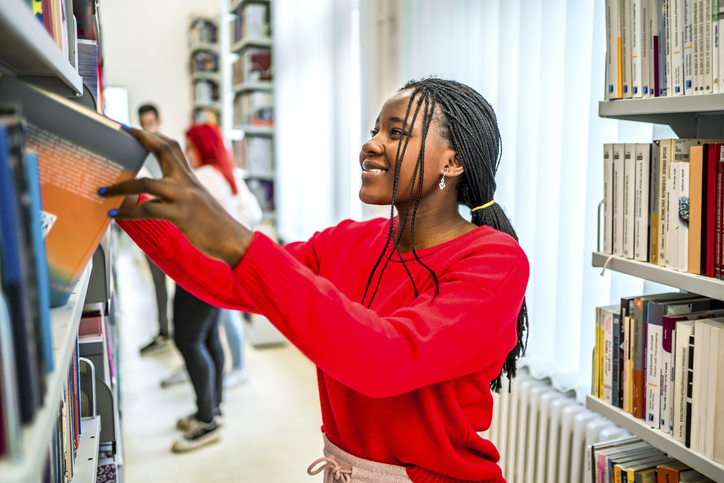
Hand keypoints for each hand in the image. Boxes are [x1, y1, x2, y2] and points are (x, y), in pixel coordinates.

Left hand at [99, 128, 252, 267]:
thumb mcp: (197, 202)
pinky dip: (128, 213)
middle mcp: (187, 182)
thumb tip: (150, 196)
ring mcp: (185, 197)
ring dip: (121, 186)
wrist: (233, 240)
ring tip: (103, 190)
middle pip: (164, 150)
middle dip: (142, 138)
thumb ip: (178, 193)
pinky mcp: (181, 215)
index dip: (154, 135)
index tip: (136, 128)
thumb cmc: (214, 224)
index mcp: (191, 178)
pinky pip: (148, 210)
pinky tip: (115, 216)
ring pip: (146, 182)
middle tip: (121, 133)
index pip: (173, 147)